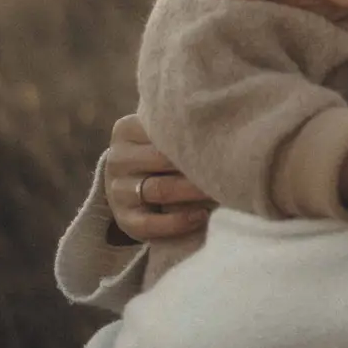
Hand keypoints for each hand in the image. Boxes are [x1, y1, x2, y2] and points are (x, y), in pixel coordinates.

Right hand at [104, 114, 214, 242]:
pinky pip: (149, 224)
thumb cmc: (162, 154)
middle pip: (162, 160)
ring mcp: (118, 190)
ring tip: (219, 191)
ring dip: (193, 192)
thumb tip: (223, 123)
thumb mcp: (163, 135)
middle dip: (197, 165)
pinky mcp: (124, 219)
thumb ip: (182, 127)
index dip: (194, 136)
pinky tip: (201, 216)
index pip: (160, 129)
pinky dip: (178, 222)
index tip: (223, 140)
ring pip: (159, 190)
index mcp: (126, 130)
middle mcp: (118, 159)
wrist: (134, 187)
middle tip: (230, 167)